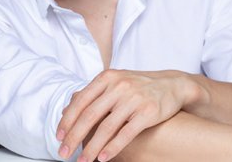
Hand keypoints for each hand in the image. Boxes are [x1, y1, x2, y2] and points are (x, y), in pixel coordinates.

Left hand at [56, 69, 196, 161]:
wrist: (173, 85)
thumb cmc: (139, 86)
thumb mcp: (116, 82)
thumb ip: (94, 94)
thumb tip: (67, 110)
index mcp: (107, 77)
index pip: (81, 101)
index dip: (68, 121)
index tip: (59, 137)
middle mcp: (119, 86)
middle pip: (90, 116)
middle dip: (74, 137)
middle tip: (63, 153)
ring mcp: (133, 99)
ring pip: (106, 128)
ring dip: (91, 147)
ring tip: (82, 161)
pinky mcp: (147, 112)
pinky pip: (125, 134)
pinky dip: (112, 148)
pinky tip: (102, 158)